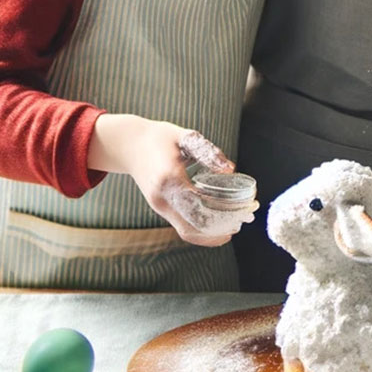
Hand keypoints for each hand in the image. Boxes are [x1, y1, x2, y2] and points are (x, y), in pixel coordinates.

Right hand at [89, 116, 256, 245]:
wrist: (128, 144)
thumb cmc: (160, 137)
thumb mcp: (185, 137)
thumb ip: (209, 152)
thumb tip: (231, 169)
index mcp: (170, 179)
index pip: (200, 206)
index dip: (223, 213)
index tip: (243, 210)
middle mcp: (162, 198)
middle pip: (195, 226)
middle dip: (221, 228)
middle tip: (243, 221)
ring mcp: (159, 206)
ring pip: (188, 231)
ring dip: (211, 234)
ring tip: (234, 226)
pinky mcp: (159, 208)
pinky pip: (182, 227)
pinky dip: (201, 232)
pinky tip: (217, 227)